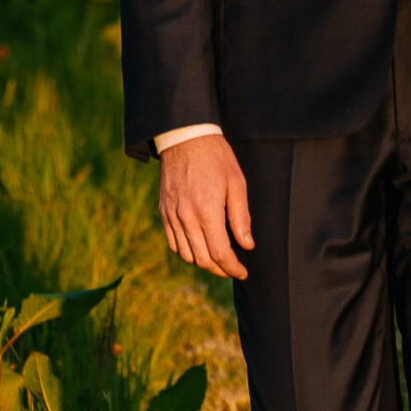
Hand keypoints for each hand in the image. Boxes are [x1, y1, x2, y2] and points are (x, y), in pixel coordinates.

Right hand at [158, 133, 253, 278]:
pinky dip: (186, 252)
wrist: (185, 138)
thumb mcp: (237, 183)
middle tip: (233, 269)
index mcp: (207, 211)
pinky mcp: (164, 212)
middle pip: (202, 259)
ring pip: (186, 255)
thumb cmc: (216, 158)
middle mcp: (185, 217)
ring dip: (203, 263)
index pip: (220, 253)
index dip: (232, 268)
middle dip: (220, 269)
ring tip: (219, 260)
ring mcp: (171, 216)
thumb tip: (247, 245)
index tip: (243, 272)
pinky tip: (200, 247)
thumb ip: (241, 217)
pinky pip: (173, 243)